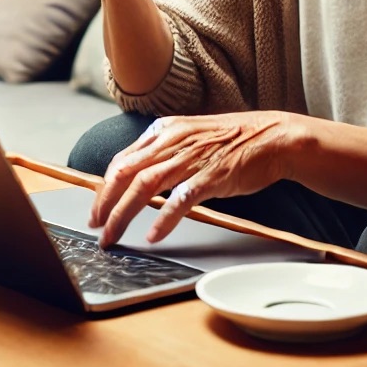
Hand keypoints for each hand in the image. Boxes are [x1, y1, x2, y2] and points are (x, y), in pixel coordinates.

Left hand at [90, 111, 293, 247]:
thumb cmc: (231, 140)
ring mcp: (191, 158)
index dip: (104, 186)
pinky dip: (165, 219)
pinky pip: (181, 199)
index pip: (122, 159)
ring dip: (123, 213)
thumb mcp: (190, 135)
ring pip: (145, 186)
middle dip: (105, 201)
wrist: (271, 137)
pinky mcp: (211, 177)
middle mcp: (173, 141)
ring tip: (112, 235)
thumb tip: (138, 173)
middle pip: (126, 172)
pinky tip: (154, 236)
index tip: (96, 208)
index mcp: (165, 130)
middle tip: (95, 226)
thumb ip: (164, 151)